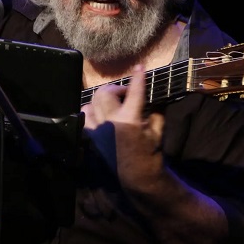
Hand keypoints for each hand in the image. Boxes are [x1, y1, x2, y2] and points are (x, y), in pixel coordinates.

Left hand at [83, 65, 164, 182]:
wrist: (137, 178)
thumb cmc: (151, 155)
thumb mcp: (158, 132)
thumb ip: (155, 113)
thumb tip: (151, 101)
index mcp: (130, 120)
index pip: (135, 92)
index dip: (138, 78)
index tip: (140, 66)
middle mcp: (111, 122)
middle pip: (106, 93)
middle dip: (117, 89)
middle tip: (126, 94)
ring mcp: (98, 131)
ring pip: (91, 104)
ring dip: (102, 100)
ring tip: (112, 104)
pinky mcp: (92, 138)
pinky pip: (85, 119)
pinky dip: (91, 113)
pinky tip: (100, 115)